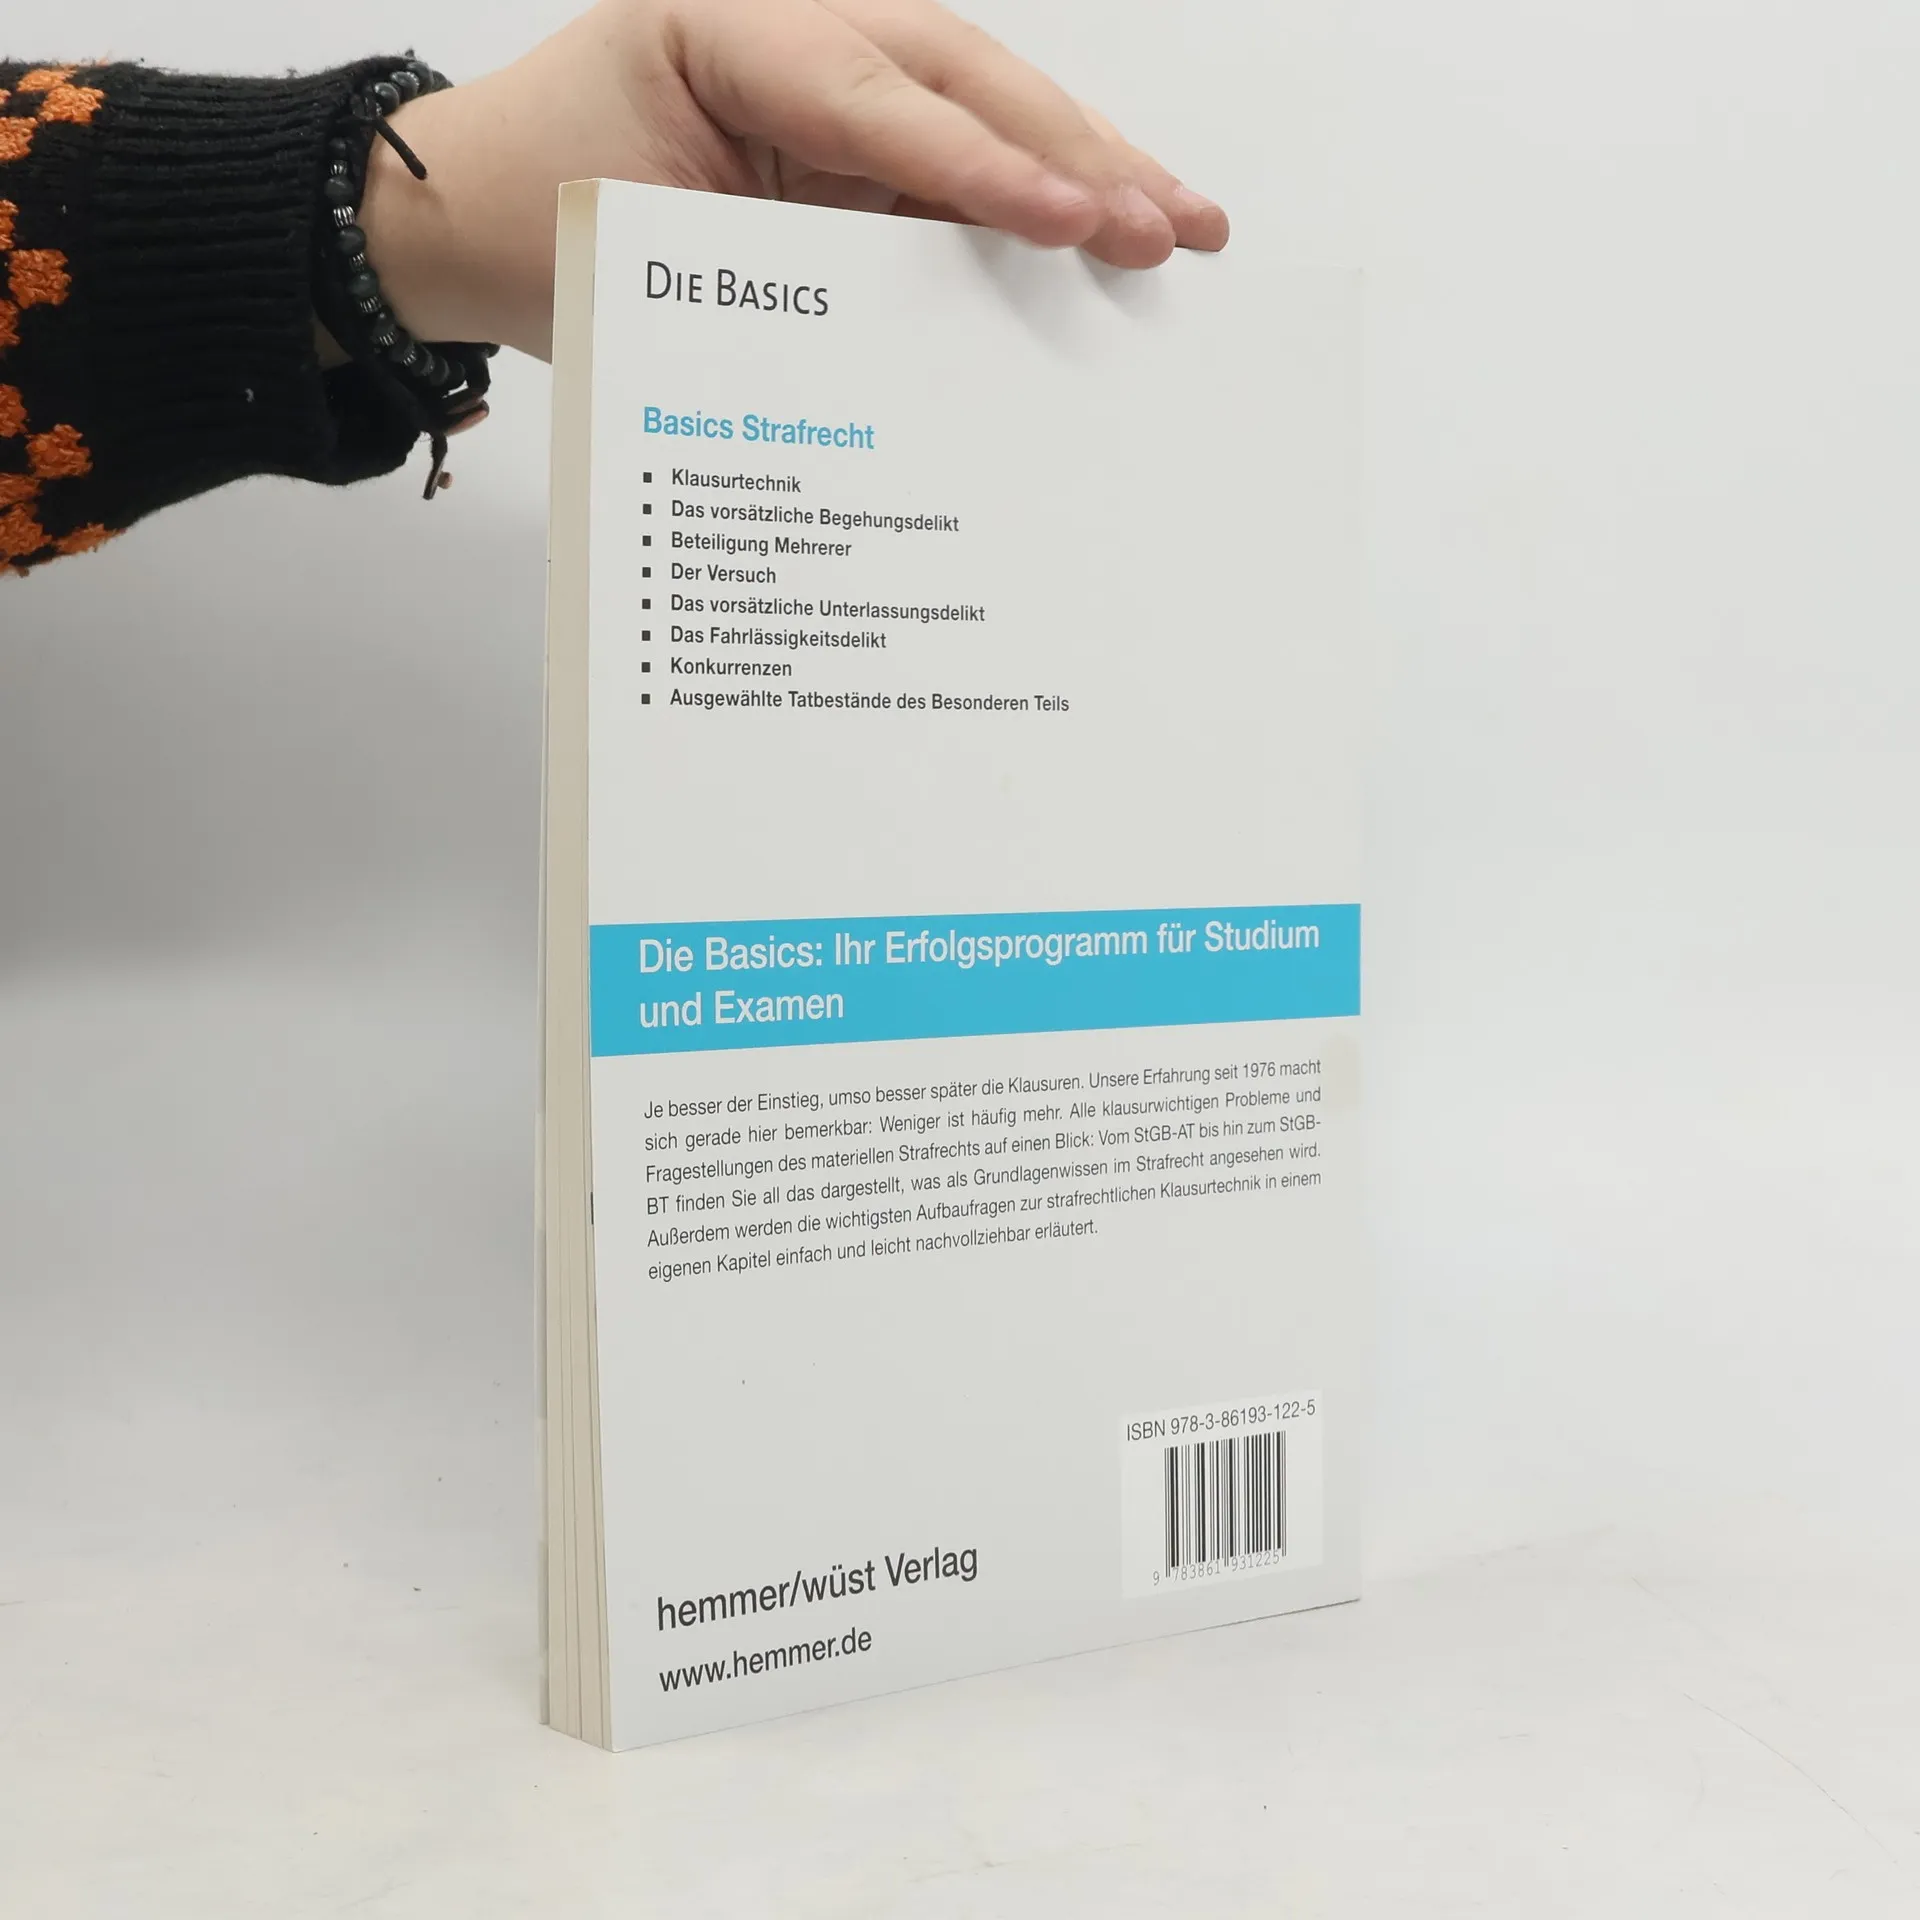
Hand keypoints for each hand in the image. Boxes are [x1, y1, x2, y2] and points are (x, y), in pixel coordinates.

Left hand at [360, 0, 1228, 359]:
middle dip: (1076, 158)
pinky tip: (1111, 228)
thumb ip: (785, 274)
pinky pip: (956, 156)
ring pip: (983, 105)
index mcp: (722, 23)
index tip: (1076, 223)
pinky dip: (1035, 197)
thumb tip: (932, 338)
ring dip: (1086, 168)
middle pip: (963, 78)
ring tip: (1182, 223)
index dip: (986, 166)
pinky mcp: (842, 131)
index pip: (880, 99)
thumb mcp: (638, 253)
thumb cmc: (527, 218)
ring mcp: (825, 71)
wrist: (464, 212)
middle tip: (1168, 227)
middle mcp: (789, 25)